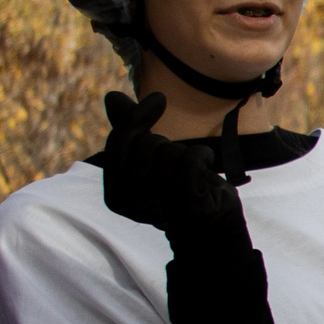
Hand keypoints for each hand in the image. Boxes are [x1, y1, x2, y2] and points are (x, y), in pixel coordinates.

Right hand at [101, 91, 240, 235]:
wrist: (212, 226)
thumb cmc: (179, 190)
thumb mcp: (151, 159)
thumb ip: (131, 130)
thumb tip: (112, 96)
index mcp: (115, 195)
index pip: (120, 141)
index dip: (138, 116)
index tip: (160, 98)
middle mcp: (131, 205)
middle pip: (145, 143)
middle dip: (165, 144)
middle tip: (175, 163)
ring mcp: (158, 207)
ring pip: (169, 152)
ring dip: (184, 155)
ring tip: (189, 174)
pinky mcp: (187, 206)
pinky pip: (190, 160)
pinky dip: (202, 155)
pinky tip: (206, 166)